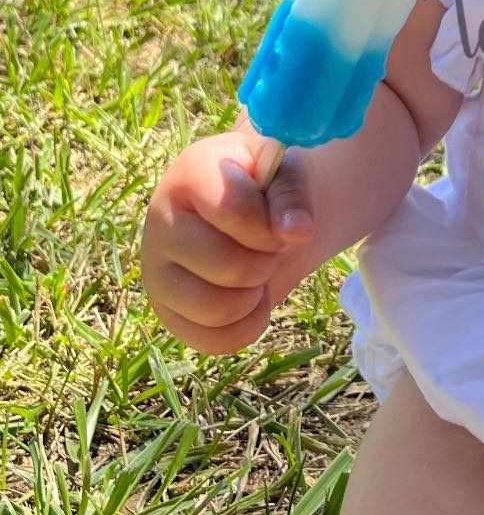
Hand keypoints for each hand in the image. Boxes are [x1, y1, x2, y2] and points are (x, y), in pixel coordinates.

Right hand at [140, 130, 316, 354]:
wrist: (256, 213)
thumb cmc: (269, 187)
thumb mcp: (287, 174)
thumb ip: (293, 196)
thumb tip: (297, 232)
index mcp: (190, 173)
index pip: (232, 209)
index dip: (271, 225)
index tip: (280, 219)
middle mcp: (160, 220)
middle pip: (227, 266)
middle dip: (266, 261)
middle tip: (270, 248)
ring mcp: (155, 270)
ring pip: (217, 309)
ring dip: (256, 295)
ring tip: (257, 271)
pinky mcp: (165, 313)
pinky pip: (213, 342)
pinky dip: (248, 326)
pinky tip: (250, 298)